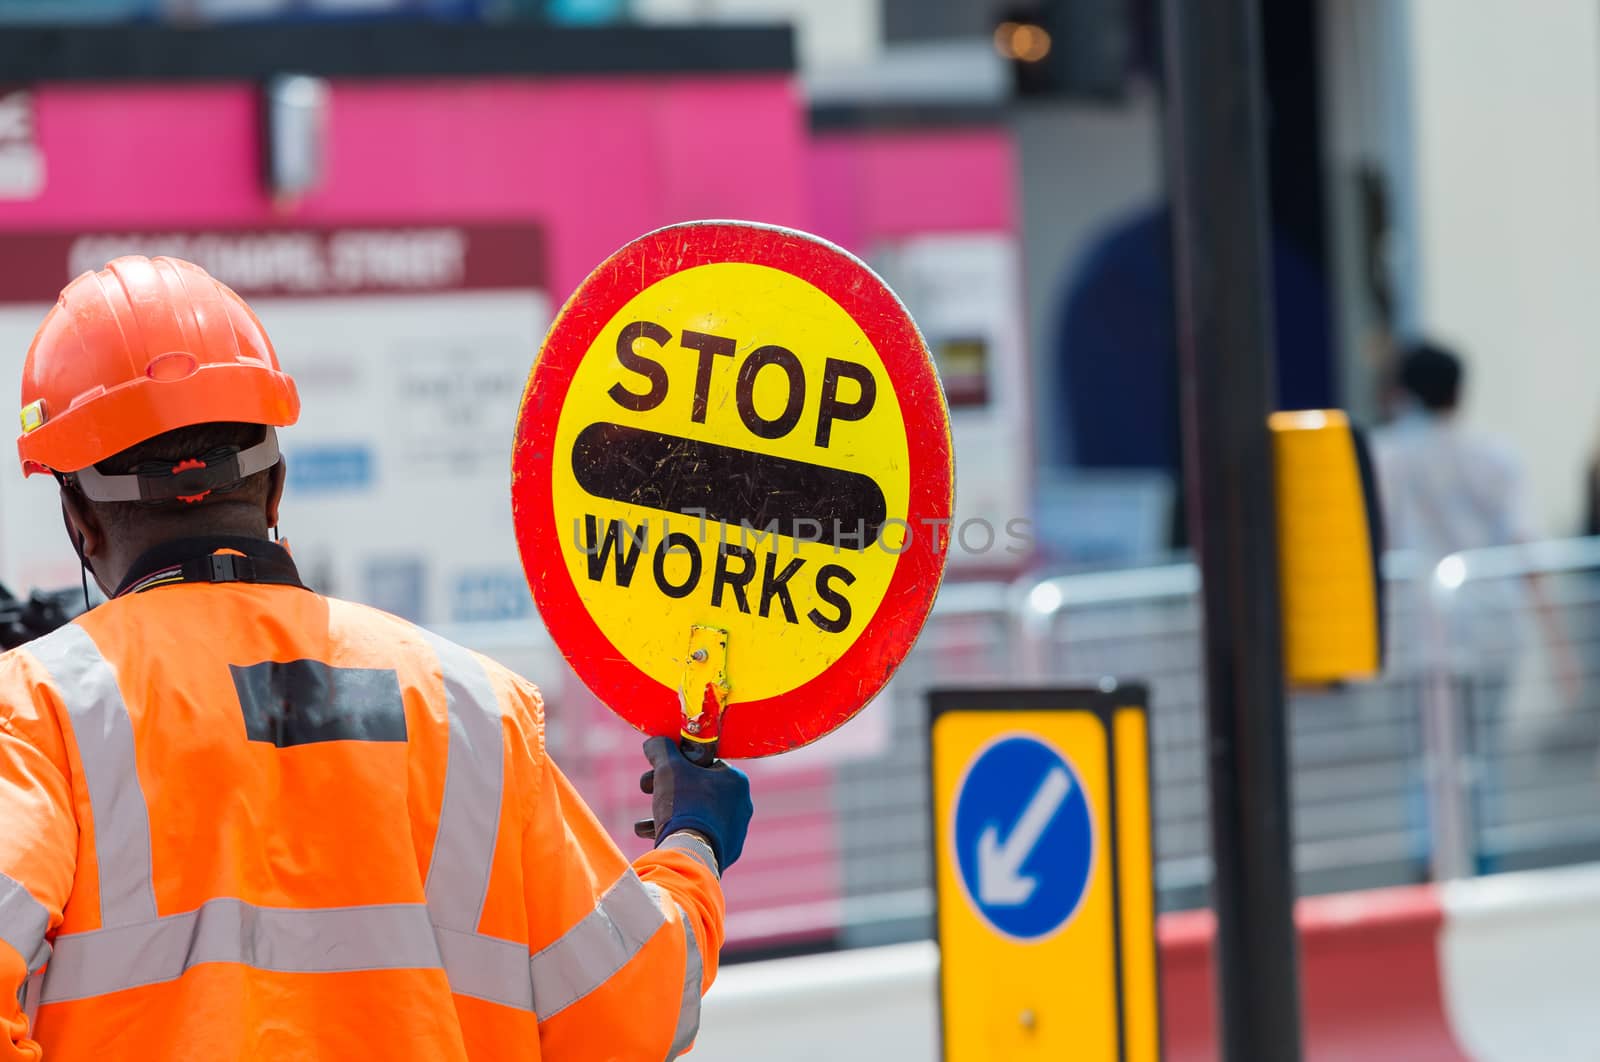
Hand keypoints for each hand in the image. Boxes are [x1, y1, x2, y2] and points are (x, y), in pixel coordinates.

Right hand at [632, 737, 752, 869]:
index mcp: (736, 780)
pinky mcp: (725, 852)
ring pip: (695, 814)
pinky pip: (698, 835)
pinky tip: (649, 836)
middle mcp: (741, 805)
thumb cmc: (683, 805)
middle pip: (697, 789)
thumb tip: (654, 743)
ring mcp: (735, 831)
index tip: (656, 769)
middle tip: (646, 789)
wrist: (691, 852)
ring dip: (666, 813)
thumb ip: (661, 749)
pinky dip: (675, 833)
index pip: (703, 763)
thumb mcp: (667, 768)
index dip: (675, 763)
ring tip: (644, 823)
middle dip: (667, 789)